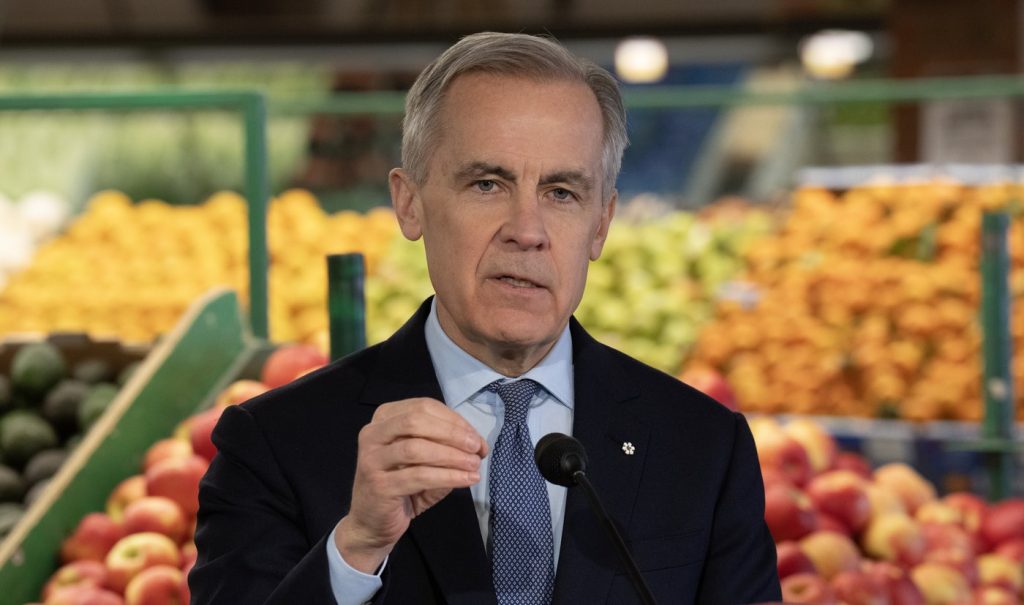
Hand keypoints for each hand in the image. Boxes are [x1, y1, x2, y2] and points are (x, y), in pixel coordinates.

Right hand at [335, 398, 487, 572]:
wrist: (372, 523)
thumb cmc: (402, 486)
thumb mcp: (425, 460)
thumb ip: (445, 445)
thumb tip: (477, 444)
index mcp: (385, 419)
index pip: (424, 406)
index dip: (454, 420)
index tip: (476, 437)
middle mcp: (373, 434)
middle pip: (416, 421)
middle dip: (452, 432)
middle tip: (476, 448)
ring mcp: (372, 460)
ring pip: (416, 448)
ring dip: (452, 455)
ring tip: (474, 464)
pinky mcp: (379, 486)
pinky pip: (419, 476)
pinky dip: (448, 476)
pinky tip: (466, 479)